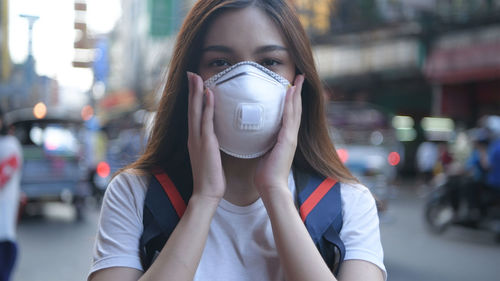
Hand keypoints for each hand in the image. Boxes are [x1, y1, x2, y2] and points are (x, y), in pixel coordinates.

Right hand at [187, 72, 225, 200]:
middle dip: (191, 90)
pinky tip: (209, 94)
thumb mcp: (211, 156)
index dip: (193, 97)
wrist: (207, 193)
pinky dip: (207, 106)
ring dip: (196, 93)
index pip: (194, 114)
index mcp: (195, 139)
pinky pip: (206, 121)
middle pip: (191, 108)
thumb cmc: (212, 176)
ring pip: (196, 111)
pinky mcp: (206, 144)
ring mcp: (198, 139)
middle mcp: (193, 136)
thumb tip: (219, 135)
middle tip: (191, 73)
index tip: (195, 83)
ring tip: (196, 76)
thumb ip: (213, 144)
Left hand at [254, 75, 303, 196]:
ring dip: (296, 93)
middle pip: (296, 109)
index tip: (291, 87)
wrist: (271, 187)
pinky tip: (290, 92)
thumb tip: (255, 133)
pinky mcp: (288, 140)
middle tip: (300, 77)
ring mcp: (291, 137)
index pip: (290, 115)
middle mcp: (291, 135)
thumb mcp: (264, 152)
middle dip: (297, 93)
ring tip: (298, 79)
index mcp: (285, 138)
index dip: (292, 100)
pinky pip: (290, 118)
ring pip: (295, 110)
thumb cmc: (266, 173)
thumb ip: (263, 142)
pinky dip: (291, 104)